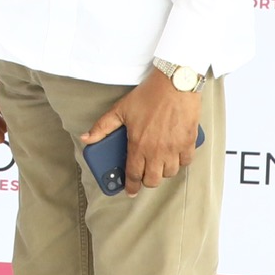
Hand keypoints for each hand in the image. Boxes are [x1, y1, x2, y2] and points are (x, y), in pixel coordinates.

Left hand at [81, 69, 201, 194]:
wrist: (175, 83)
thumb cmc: (149, 95)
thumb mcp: (121, 110)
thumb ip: (103, 127)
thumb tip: (86, 138)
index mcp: (138, 145)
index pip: (133, 174)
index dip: (131, 186)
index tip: (130, 191)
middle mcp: (156, 151)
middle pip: (153, 180)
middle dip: (147, 181)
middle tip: (144, 175)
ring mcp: (174, 148)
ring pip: (170, 173)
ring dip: (163, 171)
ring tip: (159, 163)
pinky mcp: (188, 142)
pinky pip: (186, 162)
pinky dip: (180, 162)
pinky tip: (175, 156)